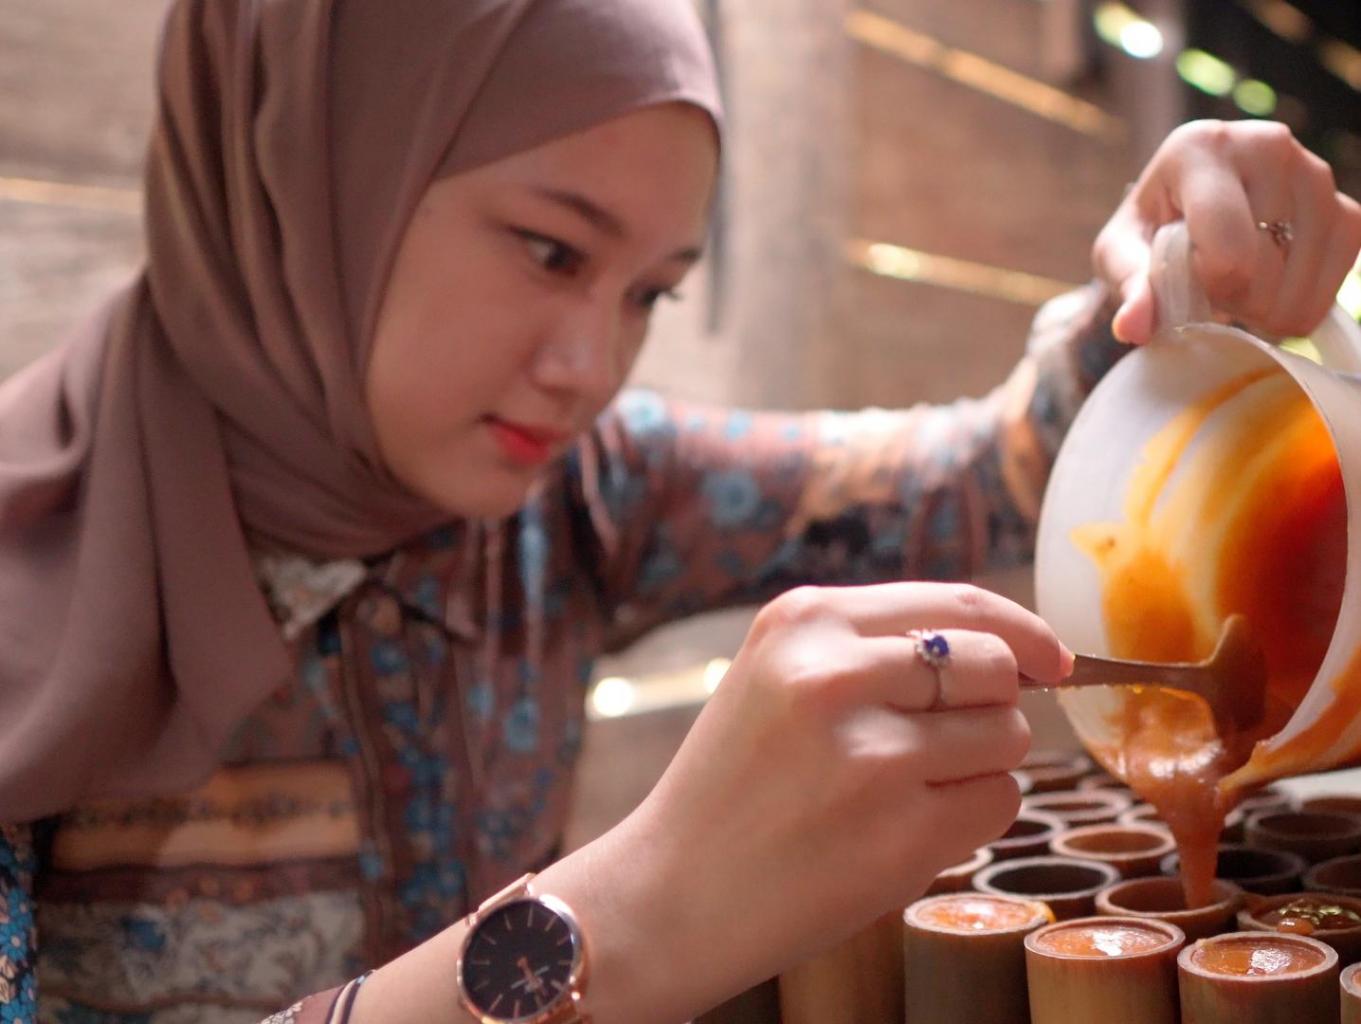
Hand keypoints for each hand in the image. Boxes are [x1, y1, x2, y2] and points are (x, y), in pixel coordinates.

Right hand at [540, 582, 1071, 1020]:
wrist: (670, 892)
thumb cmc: (734, 784)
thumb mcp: (777, 676)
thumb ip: (872, 646)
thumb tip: (1013, 652)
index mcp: (804, 620)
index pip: (958, 602)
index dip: (1022, 630)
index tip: (1052, 658)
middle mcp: (836, 673)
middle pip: (996, 667)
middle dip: (993, 704)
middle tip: (941, 742)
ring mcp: (870, 753)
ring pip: (1008, 736)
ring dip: (979, 764)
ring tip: (903, 791)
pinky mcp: (900, 831)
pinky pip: (999, 802)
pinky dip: (972, 817)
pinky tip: (904, 830)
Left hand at [1093, 119, 1360, 343]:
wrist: (1192, 208)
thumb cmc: (1152, 228)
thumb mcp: (1122, 253)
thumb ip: (1129, 287)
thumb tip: (1132, 328)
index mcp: (1202, 149)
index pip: (1228, 251)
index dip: (1207, 286)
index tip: (1188, 275)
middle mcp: (1269, 146)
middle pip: (1262, 272)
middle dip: (1231, 297)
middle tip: (1209, 281)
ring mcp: (1316, 175)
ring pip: (1299, 286)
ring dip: (1263, 308)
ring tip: (1237, 282)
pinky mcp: (1347, 210)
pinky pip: (1331, 287)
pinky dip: (1298, 307)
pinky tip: (1269, 289)